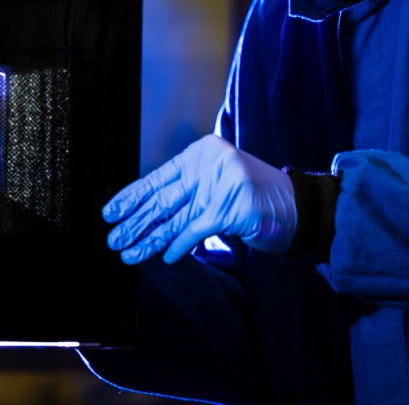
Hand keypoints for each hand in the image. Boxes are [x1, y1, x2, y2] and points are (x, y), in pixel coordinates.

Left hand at [103, 134, 296, 264]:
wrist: (298, 207)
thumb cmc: (255, 200)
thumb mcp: (218, 187)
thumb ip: (190, 194)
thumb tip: (149, 215)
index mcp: (204, 153)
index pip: (160, 177)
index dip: (133, 196)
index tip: (110, 212)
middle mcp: (212, 164)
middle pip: (164, 198)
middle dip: (136, 221)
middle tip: (113, 238)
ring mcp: (224, 184)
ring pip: (176, 217)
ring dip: (150, 238)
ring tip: (128, 252)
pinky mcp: (233, 207)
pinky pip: (197, 229)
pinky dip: (180, 245)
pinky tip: (167, 257)